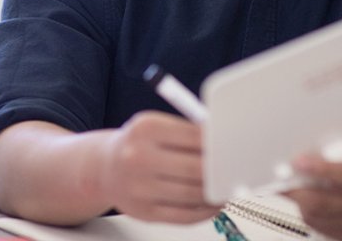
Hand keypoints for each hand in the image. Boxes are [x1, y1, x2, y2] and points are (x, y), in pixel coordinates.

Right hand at [100, 111, 220, 222]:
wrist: (105, 167)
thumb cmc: (138, 143)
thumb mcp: (156, 126)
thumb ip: (186, 131)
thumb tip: (223, 142)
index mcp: (145, 129)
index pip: (193, 136)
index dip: (217, 142)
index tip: (232, 143)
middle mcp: (139, 158)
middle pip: (194, 167)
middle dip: (220, 169)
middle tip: (236, 166)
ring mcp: (140, 188)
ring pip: (192, 194)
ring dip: (216, 191)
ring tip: (228, 185)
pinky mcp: (144, 213)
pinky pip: (184, 216)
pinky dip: (205, 211)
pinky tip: (214, 202)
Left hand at [285, 150, 341, 240]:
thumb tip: (309, 151)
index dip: (320, 169)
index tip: (298, 162)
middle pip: (329, 202)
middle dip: (299, 189)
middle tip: (282, 177)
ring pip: (321, 218)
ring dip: (300, 202)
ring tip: (291, 186)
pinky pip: (326, 231)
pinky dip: (310, 215)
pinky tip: (306, 201)